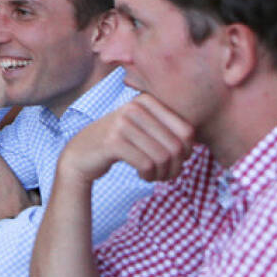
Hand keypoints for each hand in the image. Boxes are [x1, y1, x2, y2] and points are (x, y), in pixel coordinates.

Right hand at [60, 94, 195, 184]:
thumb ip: (167, 128)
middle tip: (166, 175)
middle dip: (175, 167)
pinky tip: (143, 176)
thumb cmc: (120, 143)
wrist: (81, 153)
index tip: (176, 161)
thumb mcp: (143, 128)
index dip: (187, 152)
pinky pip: (146, 165)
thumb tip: (196, 145)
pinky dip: (149, 176)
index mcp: (146, 100)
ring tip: (155, 176)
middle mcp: (133, 108)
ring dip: (162, 174)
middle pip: (175, 146)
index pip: (186, 131)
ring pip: (162, 157)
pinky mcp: (112, 142)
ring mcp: (121, 124)